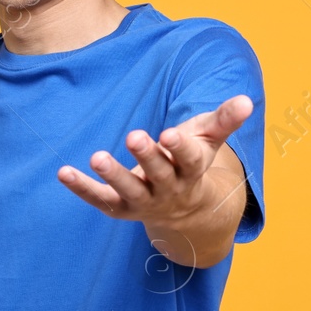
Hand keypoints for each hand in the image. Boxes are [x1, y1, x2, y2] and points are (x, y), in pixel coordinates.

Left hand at [57, 96, 252, 230]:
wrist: (185, 210)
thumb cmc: (192, 161)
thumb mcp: (209, 139)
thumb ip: (224, 120)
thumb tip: (246, 100)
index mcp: (191, 170)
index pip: (189, 160)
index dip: (180, 147)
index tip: (170, 133)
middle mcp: (169, 189)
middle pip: (159, 174)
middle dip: (147, 157)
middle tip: (133, 136)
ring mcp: (144, 201)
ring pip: (129, 191)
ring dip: (113, 174)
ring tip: (96, 156)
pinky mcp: (121, 208)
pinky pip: (101, 199)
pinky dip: (82, 188)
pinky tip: (63, 173)